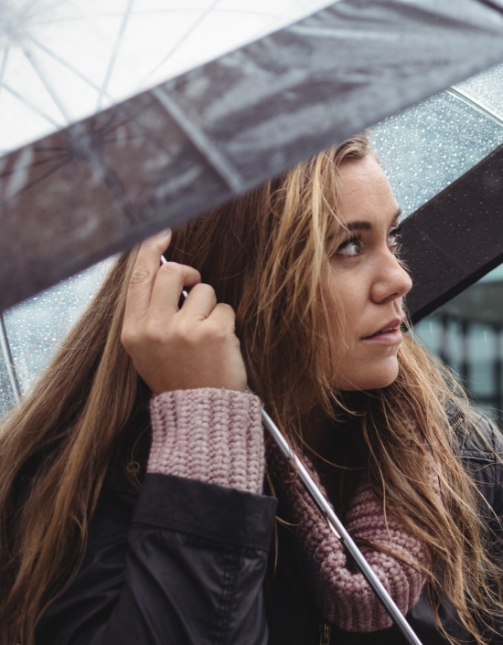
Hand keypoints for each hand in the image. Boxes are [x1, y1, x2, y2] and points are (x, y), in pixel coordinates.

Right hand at [120, 230, 247, 393]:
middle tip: (196, 290)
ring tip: (206, 336)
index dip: (150, 250)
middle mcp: (154, 328)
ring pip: (205, 290)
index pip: (138, 278)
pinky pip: (225, 308)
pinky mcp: (214, 333)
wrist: (200, 413)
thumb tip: (161, 268)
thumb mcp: (147, 349)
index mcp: (133, 331)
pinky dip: (227, 322)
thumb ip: (149, 312)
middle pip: (173, 273)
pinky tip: (220, 345)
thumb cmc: (177, 377)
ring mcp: (184, 330)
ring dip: (212, 307)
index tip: (162, 232)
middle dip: (190, 275)